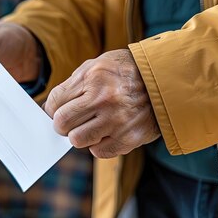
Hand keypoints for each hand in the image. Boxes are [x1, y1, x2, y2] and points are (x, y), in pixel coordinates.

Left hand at [44, 49, 160, 158]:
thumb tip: (50, 108)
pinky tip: (105, 132)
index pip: (54, 103)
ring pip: (77, 140)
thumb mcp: (97, 65)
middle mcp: (104, 100)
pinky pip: (98, 152)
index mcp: (93, 79)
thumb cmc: (125, 72)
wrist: (166, 79)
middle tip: (71, 120)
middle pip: (62, 123)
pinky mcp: (129, 138)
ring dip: (79, 135)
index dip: (52, 109)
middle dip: (62, 124)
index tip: (57, 110)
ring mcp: (117, 121)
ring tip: (89, 126)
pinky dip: (98, 145)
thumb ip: (73, 85)